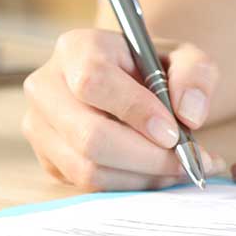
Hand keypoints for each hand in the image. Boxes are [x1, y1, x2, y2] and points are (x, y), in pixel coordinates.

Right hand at [21, 27, 229, 191]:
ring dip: (141, 176)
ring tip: (178, 167)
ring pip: (87, 168)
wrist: (128, 85)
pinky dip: (129, 186)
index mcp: (76, 48)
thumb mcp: (183, 57)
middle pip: (88, 135)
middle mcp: (47, 87)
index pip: (93, 81)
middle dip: (145, 156)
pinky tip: (156, 173)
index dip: (135, 111)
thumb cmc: (153, 69)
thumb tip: (189, 114)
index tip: (173, 132)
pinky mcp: (48, 159)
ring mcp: (40, 127)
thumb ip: (195, 74)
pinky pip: (87, 186)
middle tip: (185, 160)